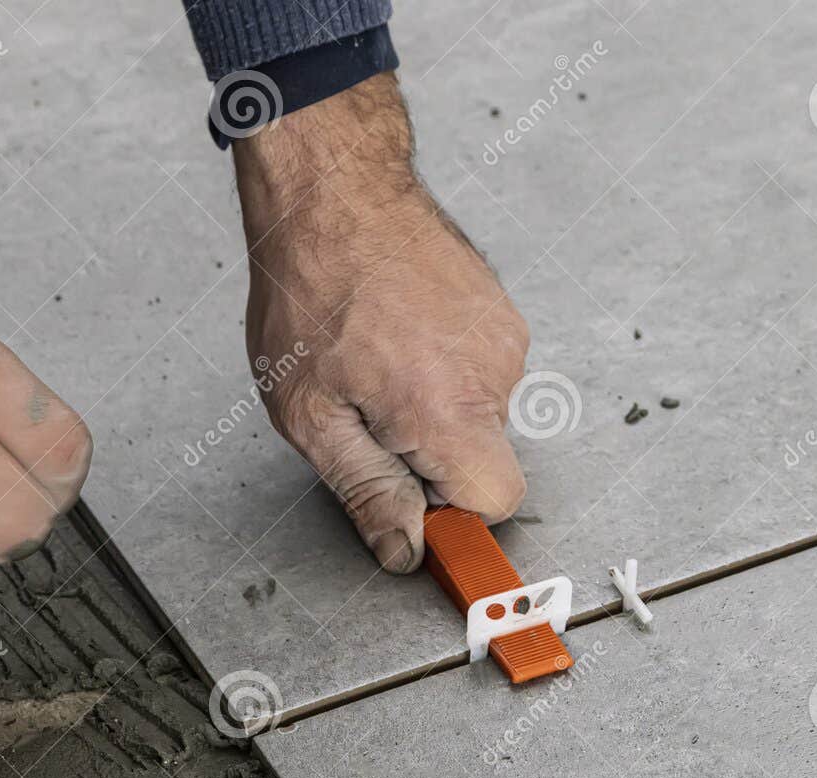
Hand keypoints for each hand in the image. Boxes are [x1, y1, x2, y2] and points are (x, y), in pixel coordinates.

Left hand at [234, 73, 528, 573]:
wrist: (336, 189)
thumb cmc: (311, 289)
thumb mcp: (310, 415)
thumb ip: (367, 490)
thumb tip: (406, 550)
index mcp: (449, 409)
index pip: (498, 502)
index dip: (452, 512)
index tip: (411, 500)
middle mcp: (494, 372)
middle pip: (482, 457)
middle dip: (429, 453)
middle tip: (365, 407)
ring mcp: (505, 336)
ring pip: (480, 412)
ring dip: (432, 404)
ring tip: (375, 358)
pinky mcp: (503, 310)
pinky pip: (481, 369)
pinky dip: (443, 365)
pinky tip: (397, 332)